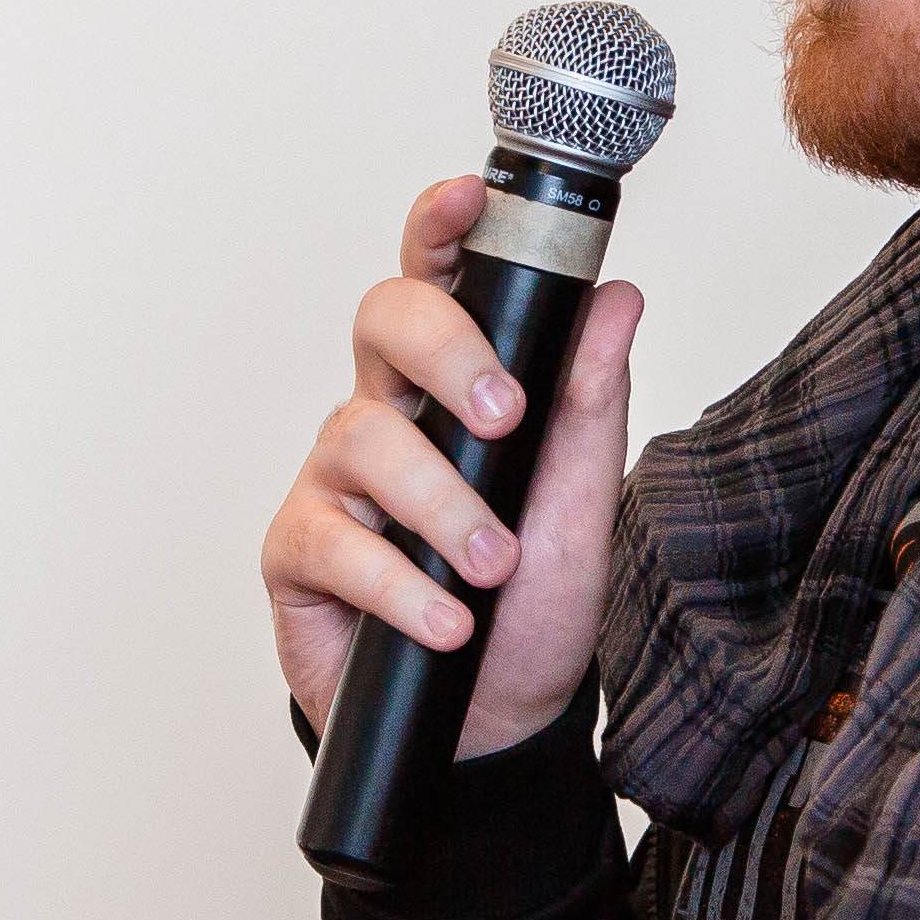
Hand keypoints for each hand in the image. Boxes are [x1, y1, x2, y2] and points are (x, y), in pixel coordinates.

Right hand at [263, 177, 648, 757]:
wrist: (493, 726)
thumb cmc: (528, 607)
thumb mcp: (580, 501)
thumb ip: (591, 398)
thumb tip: (619, 297)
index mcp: (453, 383)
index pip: (437, 279)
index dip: (440, 226)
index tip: (467, 194)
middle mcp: (387, 412)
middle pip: (383, 320)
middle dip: (446, 351)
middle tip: (506, 417)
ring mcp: (337, 481)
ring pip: (365, 437)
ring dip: (442, 504)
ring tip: (495, 566)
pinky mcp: (300, 554)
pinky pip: (332, 540)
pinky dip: (399, 583)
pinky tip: (446, 619)